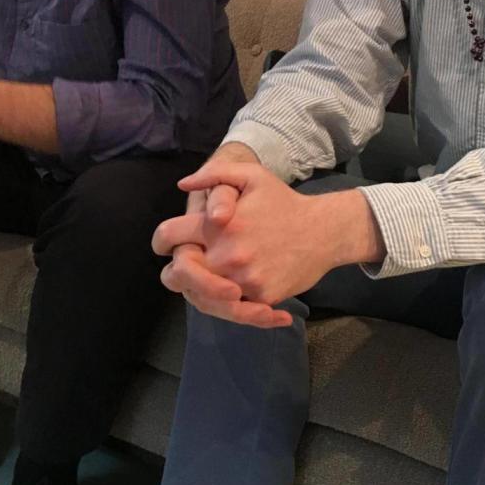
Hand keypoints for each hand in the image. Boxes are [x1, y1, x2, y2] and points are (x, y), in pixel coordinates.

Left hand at [153, 162, 383, 328]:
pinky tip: (231, 296)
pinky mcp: (261, 297)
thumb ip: (214, 175)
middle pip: (179, 274)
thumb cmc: (284, 202)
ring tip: (203, 284)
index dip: (160, 240)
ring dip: (199, 291)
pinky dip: (229, 305)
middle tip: (180, 270)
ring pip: (202, 297)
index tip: (164, 245)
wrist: (324, 232)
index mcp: (218, 225)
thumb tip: (182, 185)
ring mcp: (243, 280)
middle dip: (176, 273)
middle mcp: (226, 255)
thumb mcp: (252, 176)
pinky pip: (233, 309)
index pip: (170, 236)